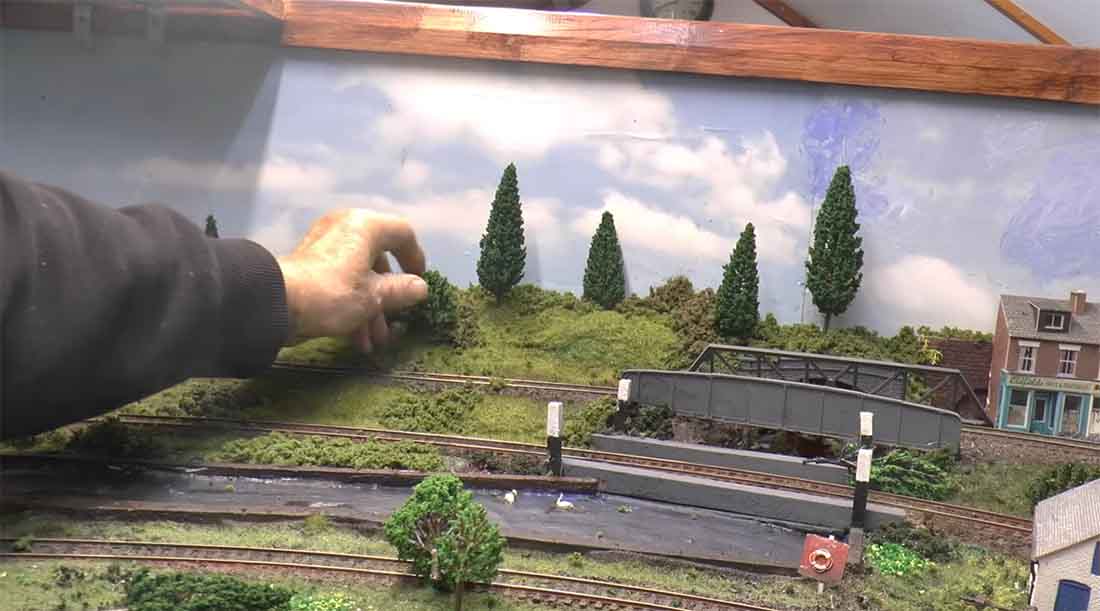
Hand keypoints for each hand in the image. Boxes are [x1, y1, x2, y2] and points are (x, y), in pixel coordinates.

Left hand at [276, 209, 427, 350]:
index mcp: (365, 227)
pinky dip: (352, 306)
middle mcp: (346, 229)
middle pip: (379, 261)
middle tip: (393, 323)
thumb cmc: (334, 293)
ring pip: (359, 276)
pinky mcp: (310, 267)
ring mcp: (326, 247)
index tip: (420, 282)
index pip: (402, 234)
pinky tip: (355, 339)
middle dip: (388, 298)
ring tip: (373, 342)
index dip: (416, 258)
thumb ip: (401, 290)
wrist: (276, 303)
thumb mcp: (374, 297)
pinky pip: (341, 282)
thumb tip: (420, 287)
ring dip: (371, 309)